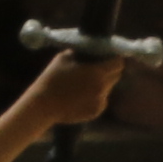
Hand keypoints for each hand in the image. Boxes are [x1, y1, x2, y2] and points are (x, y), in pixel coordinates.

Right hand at [5, 48, 123, 144]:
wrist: (44, 104)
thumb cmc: (52, 78)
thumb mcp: (65, 57)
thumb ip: (82, 53)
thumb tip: (91, 50)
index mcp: (98, 72)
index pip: (118, 63)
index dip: (115, 58)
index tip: (110, 57)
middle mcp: (103, 88)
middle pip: (116, 76)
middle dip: (109, 70)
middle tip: (98, 68)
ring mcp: (100, 102)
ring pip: (108, 88)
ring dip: (102, 84)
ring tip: (84, 83)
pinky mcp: (96, 112)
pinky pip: (101, 100)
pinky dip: (96, 96)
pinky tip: (81, 95)